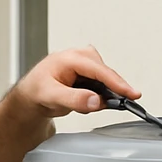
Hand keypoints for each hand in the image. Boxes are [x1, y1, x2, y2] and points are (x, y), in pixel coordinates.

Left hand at [15, 46, 140, 116]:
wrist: (30, 97)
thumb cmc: (36, 92)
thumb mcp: (52, 97)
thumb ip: (74, 99)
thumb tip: (96, 100)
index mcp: (69, 58)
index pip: (99, 70)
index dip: (117, 83)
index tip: (131, 93)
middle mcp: (79, 57)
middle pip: (105, 73)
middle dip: (111, 90)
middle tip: (116, 104)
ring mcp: (84, 64)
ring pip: (105, 79)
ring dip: (102, 94)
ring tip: (85, 104)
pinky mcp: (86, 73)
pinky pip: (101, 83)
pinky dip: (99, 95)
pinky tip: (86, 102)